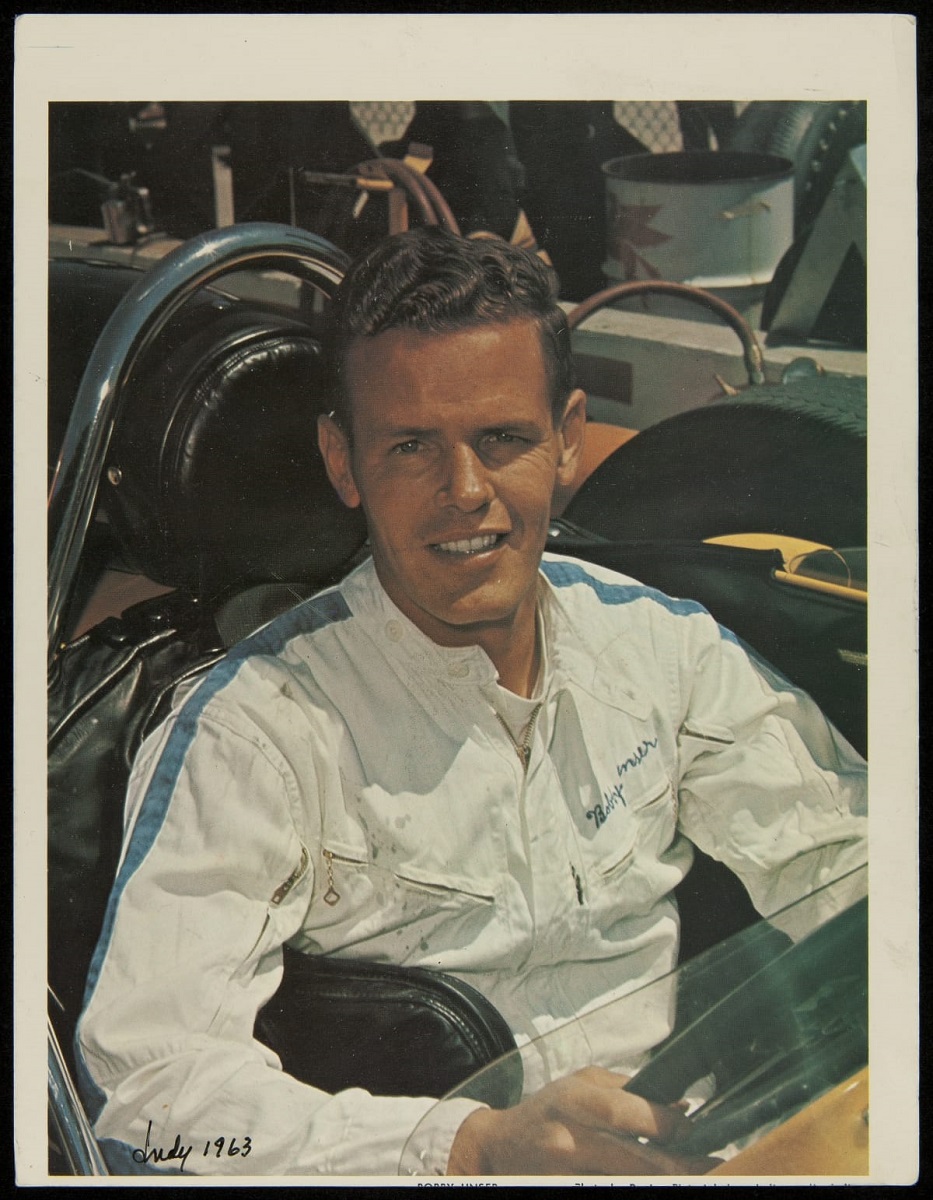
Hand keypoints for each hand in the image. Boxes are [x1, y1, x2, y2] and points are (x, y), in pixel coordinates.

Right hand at [446, 1066, 716, 1175]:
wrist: (496, 1148)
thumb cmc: (547, 1109)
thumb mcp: (581, 1083)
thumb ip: (629, 1091)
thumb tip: (682, 1108)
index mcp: (577, 1100)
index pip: (631, 1114)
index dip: (669, 1127)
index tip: (695, 1132)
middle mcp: (571, 1138)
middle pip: (637, 1160)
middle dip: (681, 1167)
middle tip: (716, 1168)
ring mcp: (567, 1173)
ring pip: (627, 1183)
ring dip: (663, 1180)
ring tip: (695, 1177)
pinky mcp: (565, 1192)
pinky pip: (608, 1192)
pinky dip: (634, 1186)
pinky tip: (656, 1182)